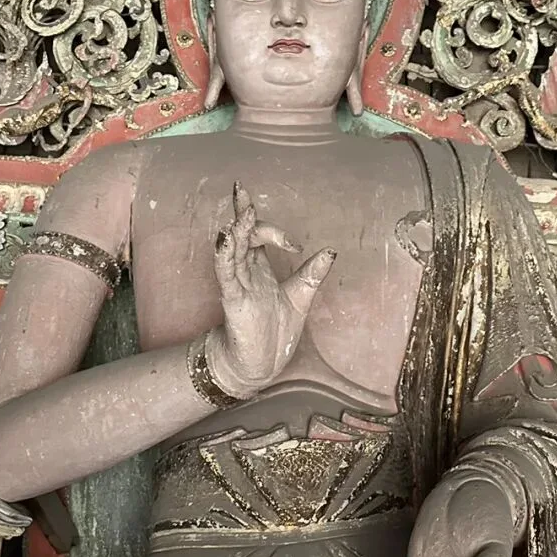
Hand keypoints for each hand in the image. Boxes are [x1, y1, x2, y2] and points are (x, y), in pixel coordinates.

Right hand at [206, 182, 335, 396]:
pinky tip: (225, 239)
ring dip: (236, 229)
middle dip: (244, 213)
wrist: (260, 364)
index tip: (295, 244)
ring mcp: (237, 284)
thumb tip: (331, 250)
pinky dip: (225, 255)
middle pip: (243, 235)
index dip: (273, 230)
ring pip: (233, 250)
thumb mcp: (300, 296)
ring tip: (241, 209)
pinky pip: (226, 274)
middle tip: (242, 191)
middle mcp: (245, 271)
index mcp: (259, 267)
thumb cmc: (274, 331)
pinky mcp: (233, 299)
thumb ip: (312, 273)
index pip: (258, 235)